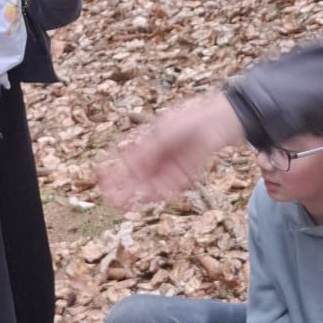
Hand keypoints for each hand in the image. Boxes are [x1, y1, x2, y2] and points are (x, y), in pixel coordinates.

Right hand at [98, 92, 243, 206]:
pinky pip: (174, 185)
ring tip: (139, 200)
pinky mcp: (187, 173)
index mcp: (149, 143)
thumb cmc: (189, 120)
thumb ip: (148, 151)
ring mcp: (172, 166)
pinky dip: (166, 191)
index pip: (126, 162)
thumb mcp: (163, 134)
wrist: (220, 120)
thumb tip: (129, 165)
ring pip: (155, 184)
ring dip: (146, 193)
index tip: (102, 183)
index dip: (113, 174)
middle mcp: (159, 157)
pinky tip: (160, 196)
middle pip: (138, 178)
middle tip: (116, 202)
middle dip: (127, 190)